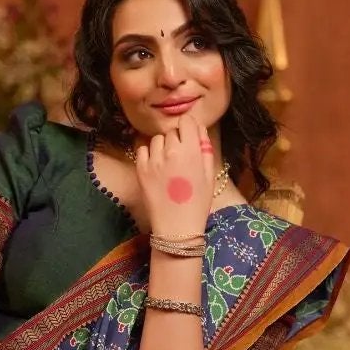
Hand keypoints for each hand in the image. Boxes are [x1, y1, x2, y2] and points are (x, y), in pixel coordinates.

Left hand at [134, 109, 214, 237]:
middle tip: (181, 157)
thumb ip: (205, 149)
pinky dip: (149, 154)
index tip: (190, 137)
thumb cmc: (198, 203)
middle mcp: (170, 151)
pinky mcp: (140, 169)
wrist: (177, 227)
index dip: (189, 128)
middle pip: (172, 132)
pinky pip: (143, 149)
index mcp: (191, 151)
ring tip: (168, 163)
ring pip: (157, 139)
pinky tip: (156, 167)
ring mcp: (153, 160)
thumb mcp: (209, 175)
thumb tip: (199, 130)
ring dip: (163, 146)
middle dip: (177, 140)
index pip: (187, 122)